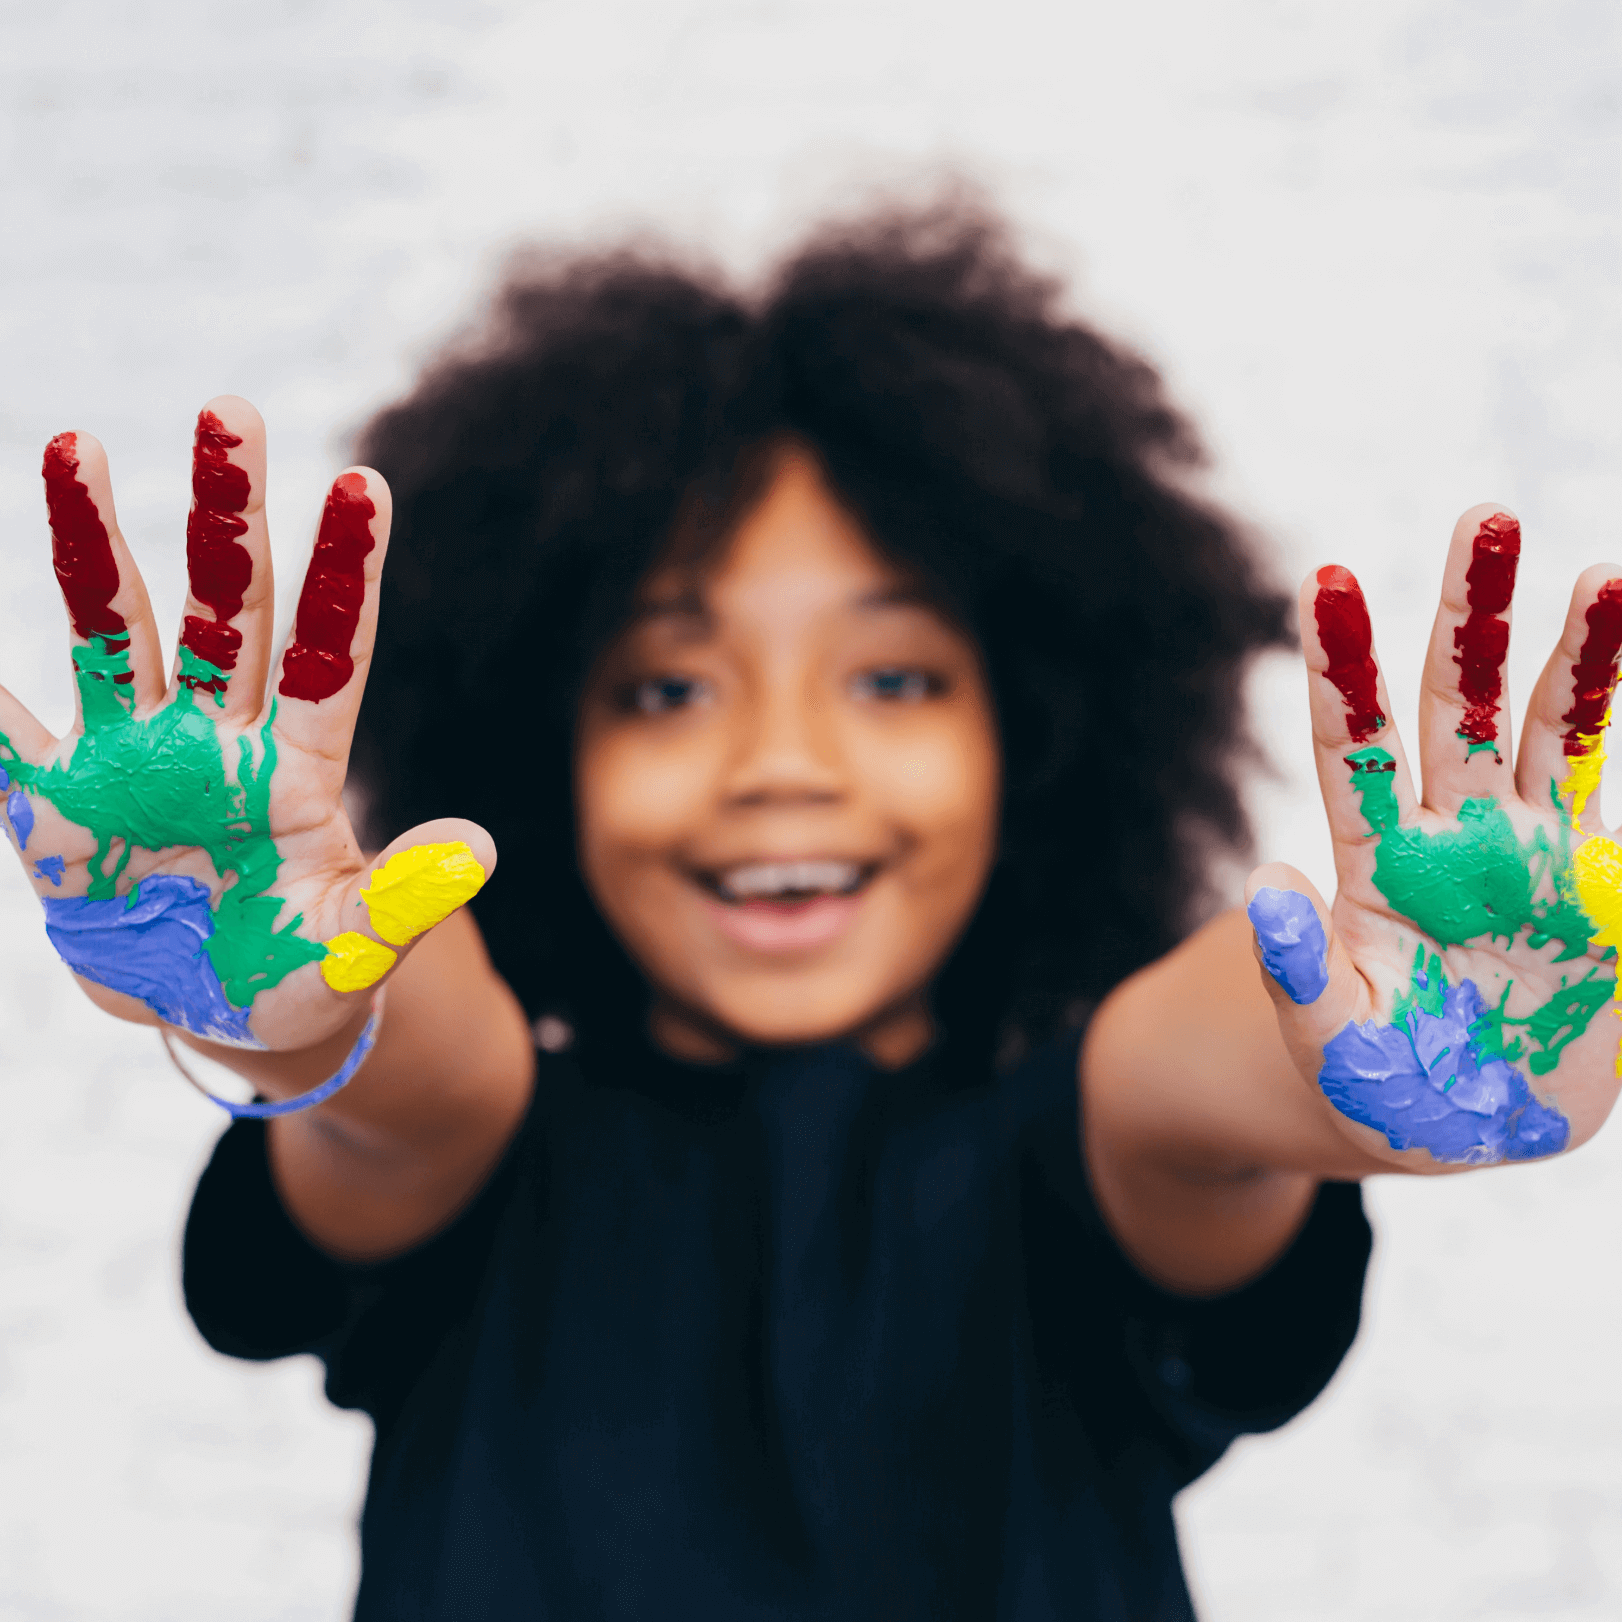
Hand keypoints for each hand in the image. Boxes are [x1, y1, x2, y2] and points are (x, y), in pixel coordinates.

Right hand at [0, 398, 495, 1054]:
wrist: (223, 1012)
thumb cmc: (304, 972)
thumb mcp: (358, 944)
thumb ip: (406, 895)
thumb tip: (482, 847)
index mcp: (300, 770)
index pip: (330, 659)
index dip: (344, 577)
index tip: (367, 485)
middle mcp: (217, 741)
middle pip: (228, 613)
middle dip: (229, 517)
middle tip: (232, 409)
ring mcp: (131, 762)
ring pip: (114, 635)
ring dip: (92, 546)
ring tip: (73, 444)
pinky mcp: (53, 807)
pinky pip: (2, 735)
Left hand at [1246, 505, 1621, 1166]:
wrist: (1452, 1117)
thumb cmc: (1372, 1087)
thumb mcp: (1327, 1043)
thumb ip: (1297, 972)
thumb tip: (1263, 884)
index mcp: (1374, 868)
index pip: (1351, 750)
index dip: (1341, 669)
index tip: (1328, 580)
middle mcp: (1446, 840)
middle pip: (1449, 708)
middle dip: (1467, 616)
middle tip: (1484, 514)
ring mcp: (1520, 852)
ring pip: (1537, 730)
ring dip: (1564, 650)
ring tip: (1593, 569)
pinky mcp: (1585, 883)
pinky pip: (1598, 782)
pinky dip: (1608, 717)